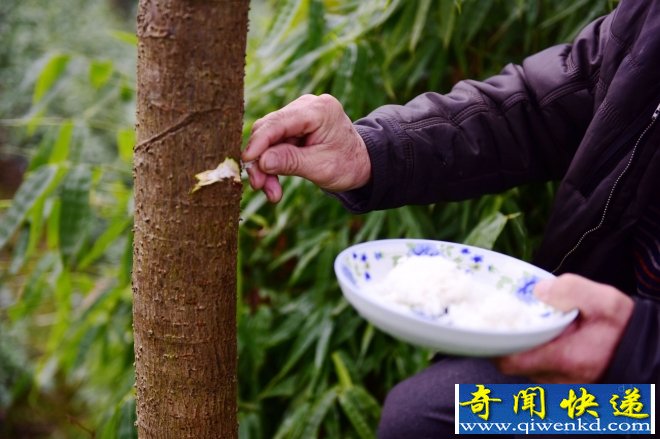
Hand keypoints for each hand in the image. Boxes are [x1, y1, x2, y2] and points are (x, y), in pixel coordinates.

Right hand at [242, 94, 370, 202]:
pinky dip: (272, 163)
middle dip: (261, 159)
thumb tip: (260, 162)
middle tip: (259, 186)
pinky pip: (275, 143)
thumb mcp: (320, 167)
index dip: (259, 142)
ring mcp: (299, 114)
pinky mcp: (294, 125)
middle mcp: (307, 106)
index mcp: (319, 110)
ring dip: (265, 166)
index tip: (247, 161)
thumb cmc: (347, 164)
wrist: (362, 163)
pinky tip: (273, 184)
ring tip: (271, 192)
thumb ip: (290, 162)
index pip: (279, 122)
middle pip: (269, 129)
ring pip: (268, 139)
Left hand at [493, 274, 633, 382]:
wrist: (645, 350)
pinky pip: (537, 370)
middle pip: (512, 364)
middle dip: (507, 342)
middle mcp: (558, 379)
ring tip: (522, 325)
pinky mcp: (562, 384)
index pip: (510, 361)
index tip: (493, 325)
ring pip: (524, 368)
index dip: (495, 344)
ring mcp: (559, 385)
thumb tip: (538, 290)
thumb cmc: (622, 326)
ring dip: (521, 348)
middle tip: (504, 319)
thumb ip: (569, 291)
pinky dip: (533, 354)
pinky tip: (538, 336)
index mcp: (564, 359)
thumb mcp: (602, 300)